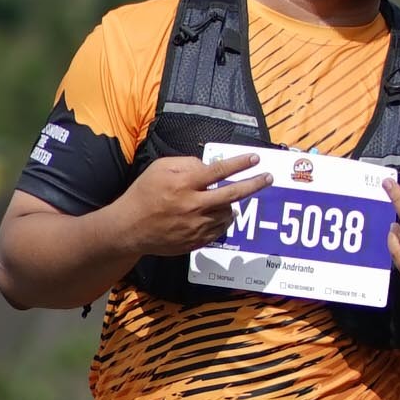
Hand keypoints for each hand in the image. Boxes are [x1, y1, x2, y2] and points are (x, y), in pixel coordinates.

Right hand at [113, 149, 268, 262]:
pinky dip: (222, 220)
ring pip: (228, 213)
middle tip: (268, 178)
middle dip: (254, 185)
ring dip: (232, 204)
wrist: (130, 228)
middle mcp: (194, 205)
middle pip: (233, 194)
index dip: (240, 164)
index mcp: (185, 184)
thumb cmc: (144, 194)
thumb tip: (208, 166)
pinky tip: (217, 215)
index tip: (255, 158)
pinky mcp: (196, 241)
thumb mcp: (160, 168)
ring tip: (227, 199)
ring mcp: (197, 226)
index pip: (219, 171)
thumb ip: (186, 163)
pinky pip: (219, 230)